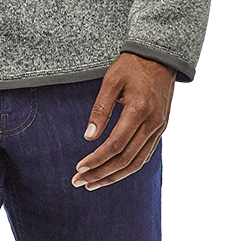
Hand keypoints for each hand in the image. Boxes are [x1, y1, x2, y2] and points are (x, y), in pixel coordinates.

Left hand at [73, 53, 174, 189]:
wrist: (160, 57)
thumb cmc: (132, 65)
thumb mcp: (111, 81)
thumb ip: (100, 110)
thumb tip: (89, 137)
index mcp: (139, 110)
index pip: (115, 145)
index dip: (96, 160)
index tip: (79, 168)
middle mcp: (152, 123)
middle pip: (126, 159)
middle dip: (101, 174)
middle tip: (80, 182)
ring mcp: (159, 128)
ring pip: (137, 162)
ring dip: (115, 176)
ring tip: (94, 183)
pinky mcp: (161, 129)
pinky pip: (146, 154)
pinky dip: (129, 167)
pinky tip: (114, 172)